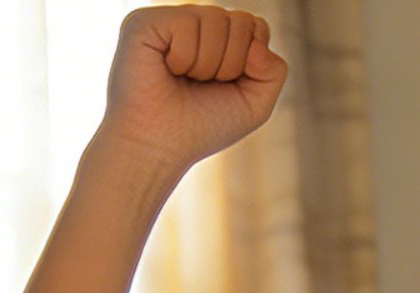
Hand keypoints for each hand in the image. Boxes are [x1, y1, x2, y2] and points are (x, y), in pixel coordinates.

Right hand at [101, 7, 287, 171]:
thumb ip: (274, 71)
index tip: (227, 85)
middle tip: (202, 86)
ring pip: (216, 19)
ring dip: (207, 64)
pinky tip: (167, 69)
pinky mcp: (145, 20)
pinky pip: (188, 24)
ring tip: (184, 80)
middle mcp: (195, 22)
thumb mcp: (254, 106)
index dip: (251, 60)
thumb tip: (256, 37)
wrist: (159, 147)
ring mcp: (170, 18)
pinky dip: (184, 58)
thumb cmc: (202, 127)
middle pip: (241, 21)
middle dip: (231, 65)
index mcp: (219, 38)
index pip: (255, 26)